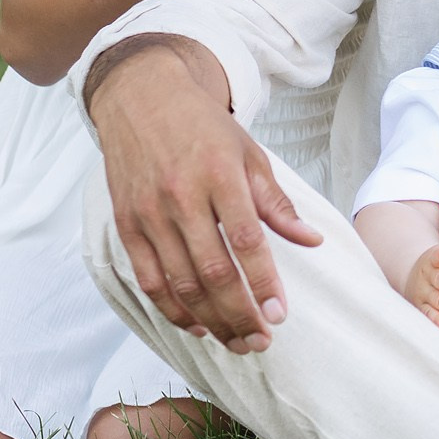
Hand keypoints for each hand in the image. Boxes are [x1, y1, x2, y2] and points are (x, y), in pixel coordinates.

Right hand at [88, 35, 324, 351]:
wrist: (142, 97)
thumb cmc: (203, 128)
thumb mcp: (249, 154)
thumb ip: (277, 203)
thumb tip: (311, 241)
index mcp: (220, 175)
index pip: (246, 241)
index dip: (264, 283)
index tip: (280, 314)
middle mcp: (182, 196)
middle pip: (212, 272)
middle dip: (240, 314)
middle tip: (261, 341)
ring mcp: (149, 213)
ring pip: (180, 283)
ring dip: (211, 320)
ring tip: (236, 340)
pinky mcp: (126, 224)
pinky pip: (149, 279)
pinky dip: (173, 309)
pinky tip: (198, 324)